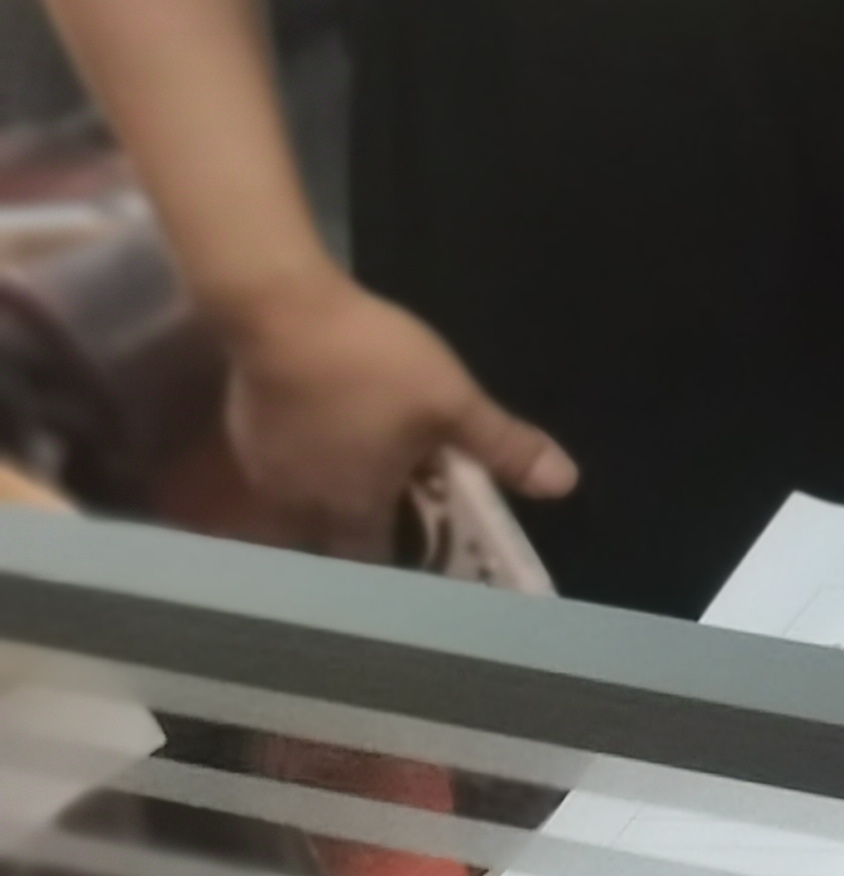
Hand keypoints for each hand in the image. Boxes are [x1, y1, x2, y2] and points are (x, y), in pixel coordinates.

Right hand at [217, 272, 575, 552]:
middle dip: (380, 518)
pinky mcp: (246, 438)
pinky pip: (290, 466)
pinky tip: (337, 425)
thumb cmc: (373, 365)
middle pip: (343, 533)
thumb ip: (503, 447)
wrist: (281, 315)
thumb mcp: (454, 403)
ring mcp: (267, 474)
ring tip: (379, 455)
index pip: (382, 560)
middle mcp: (301, 508)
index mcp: (353, 510)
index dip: (414, 552)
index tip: (440, 534)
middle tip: (416, 487)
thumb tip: (565, 486)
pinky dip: (317, 457)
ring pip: (313, 499)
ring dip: (345, 486)